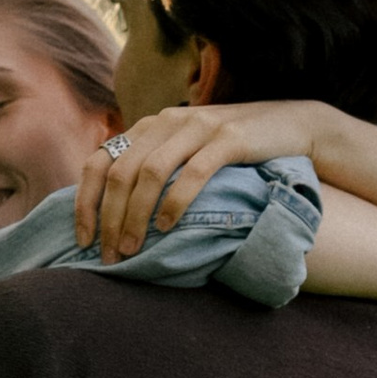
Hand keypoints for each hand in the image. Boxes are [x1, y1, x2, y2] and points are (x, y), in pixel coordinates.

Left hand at [77, 99, 327, 259]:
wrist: (292, 126)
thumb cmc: (235, 150)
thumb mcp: (187, 151)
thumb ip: (155, 168)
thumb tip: (118, 215)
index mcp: (151, 126)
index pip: (100, 161)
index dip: (86, 202)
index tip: (84, 241)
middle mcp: (168, 121)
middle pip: (121, 172)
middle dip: (110, 219)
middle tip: (111, 256)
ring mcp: (198, 127)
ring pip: (150, 173)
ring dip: (136, 216)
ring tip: (134, 249)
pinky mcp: (228, 139)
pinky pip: (193, 172)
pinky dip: (176, 202)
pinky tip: (168, 227)